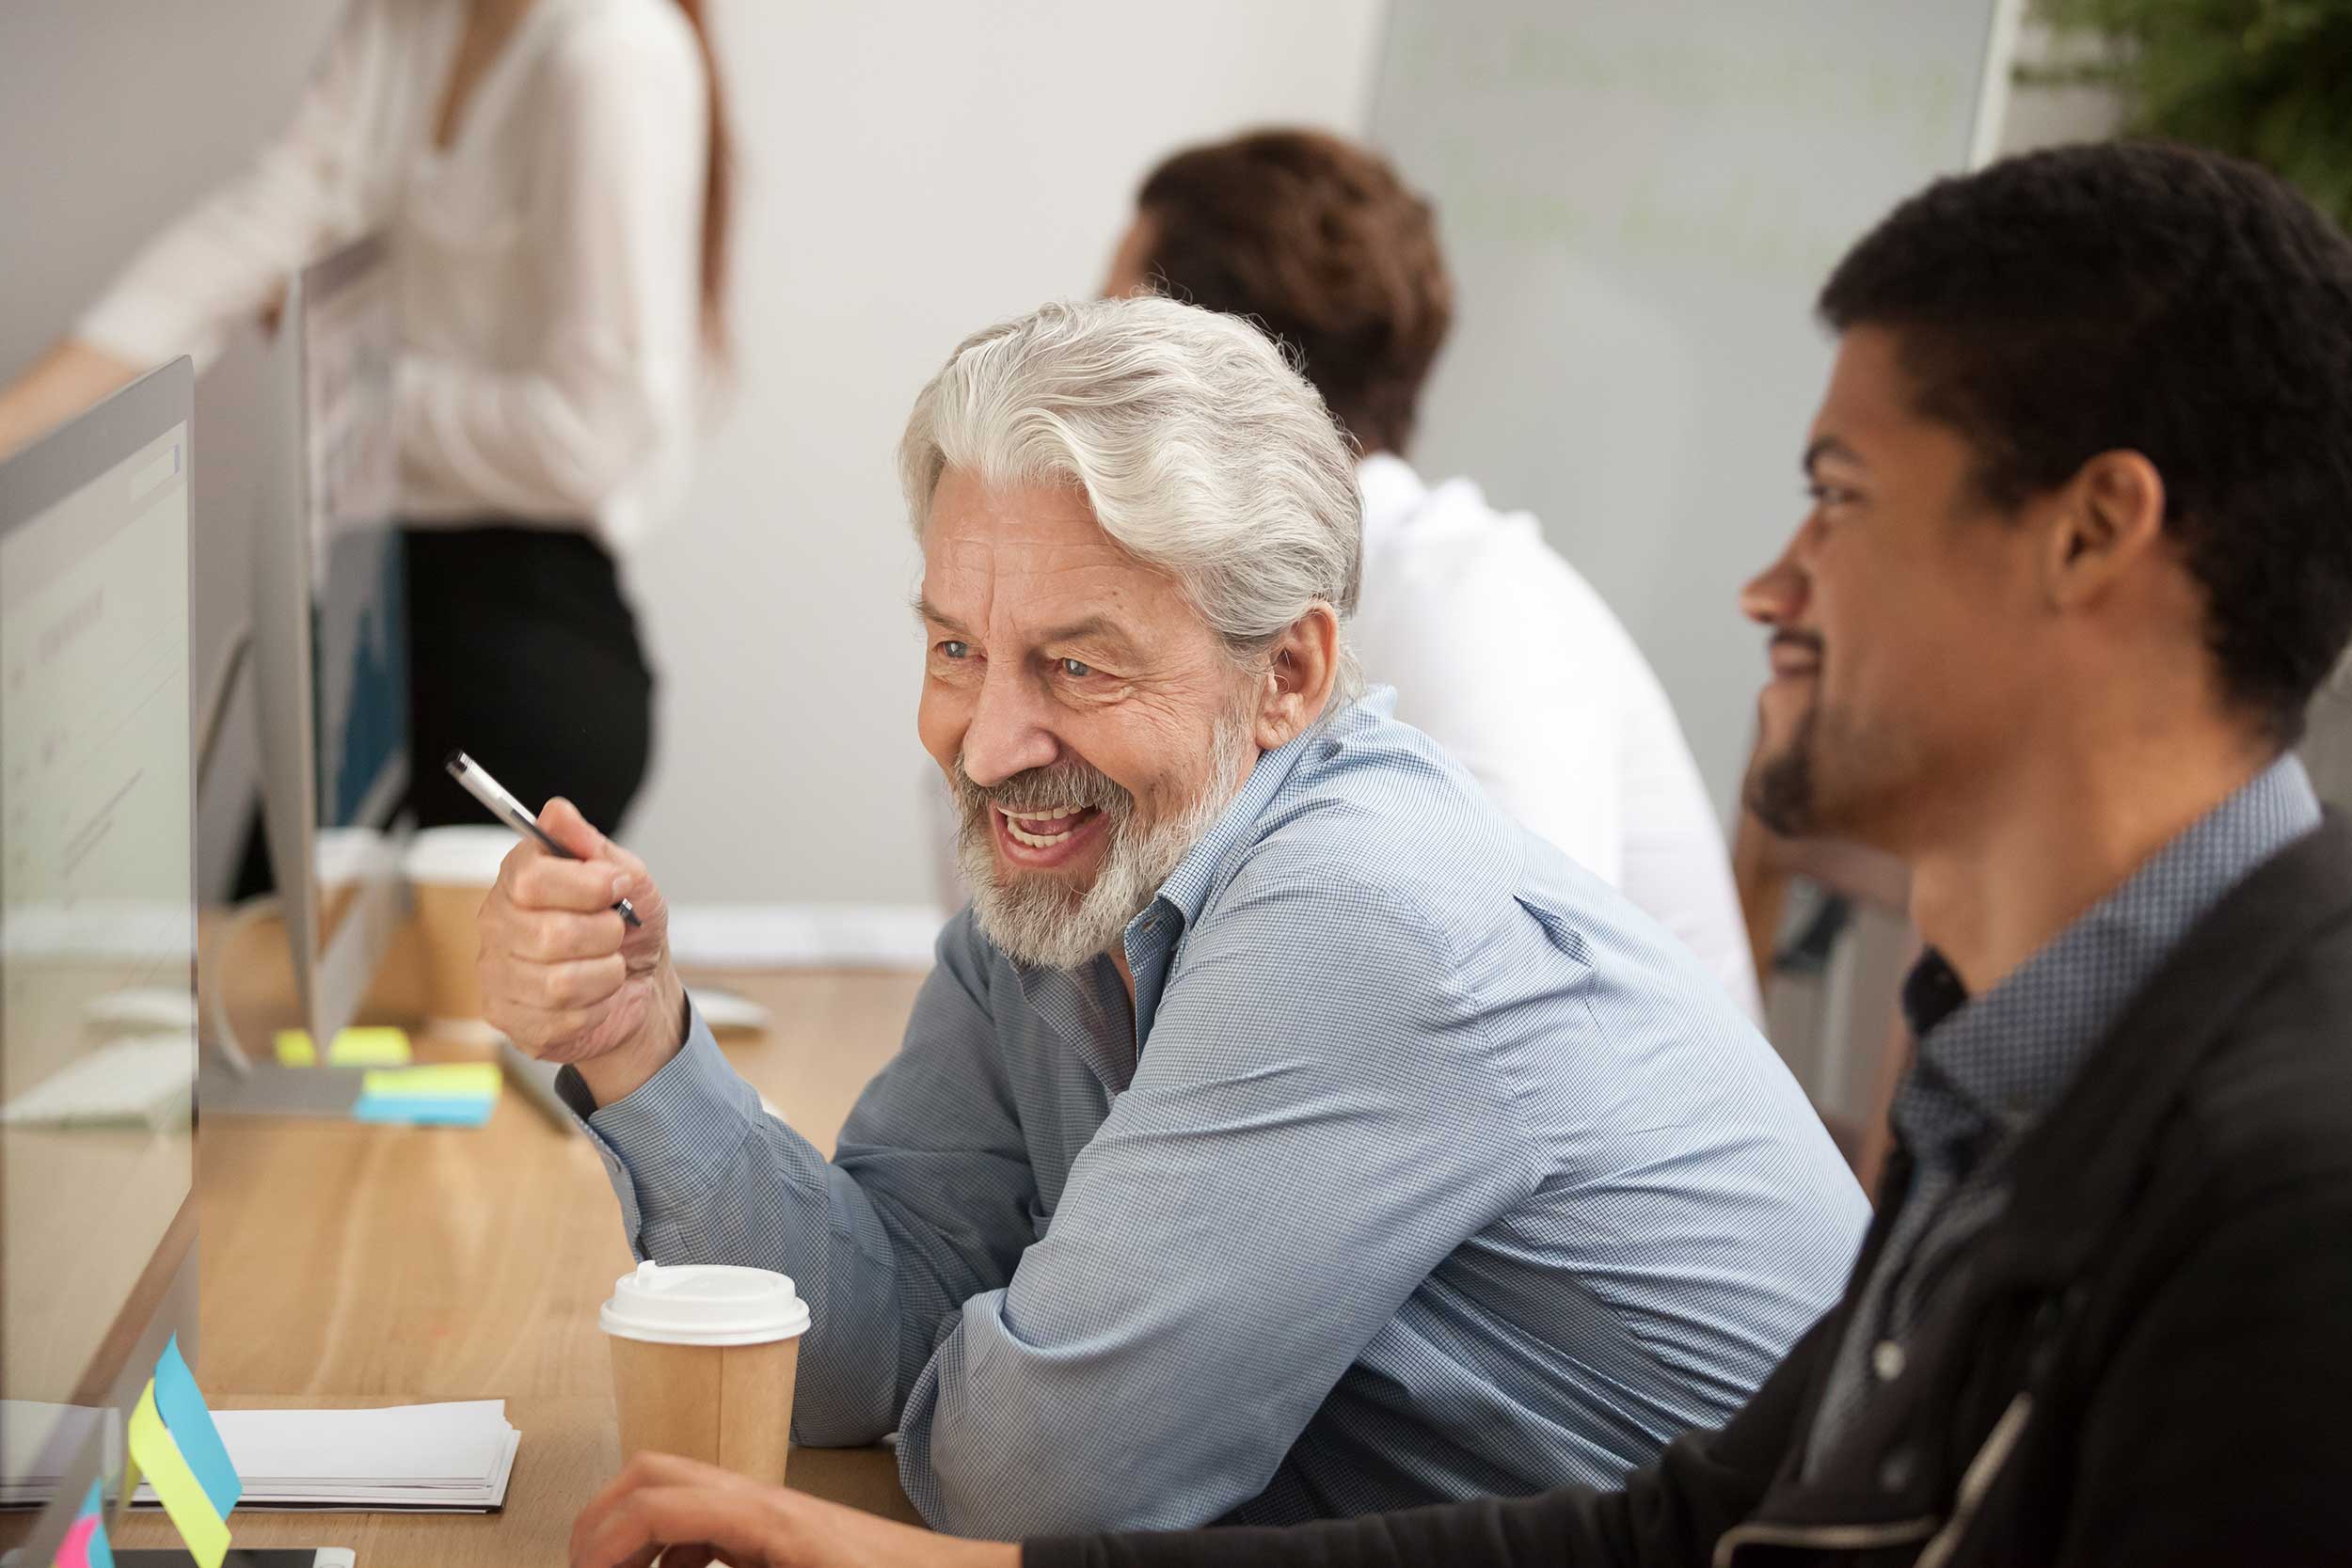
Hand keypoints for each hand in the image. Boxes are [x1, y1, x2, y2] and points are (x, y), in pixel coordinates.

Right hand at [478, 798, 681, 1097]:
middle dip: (605, 935)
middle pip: (549, 934)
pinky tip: (596, 997)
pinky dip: (597, 1007)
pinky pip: (560, 1019)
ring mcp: (496, 972)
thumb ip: (594, 847)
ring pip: (558, 983)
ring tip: (609, 966)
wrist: (641, 984)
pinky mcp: (507, 1017)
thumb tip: (558, 813)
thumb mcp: (629, 879)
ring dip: (605, 975)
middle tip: (616, 932)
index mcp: (519, 878)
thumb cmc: (630, 926)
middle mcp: (496, 922)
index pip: (531, 878)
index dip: (585, 884)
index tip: (617, 885)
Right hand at [570, 1452, 1019, 1567]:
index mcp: (760, 1514)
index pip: (656, 1503)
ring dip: (635, 1536)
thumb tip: (666, 1565)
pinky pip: (707, 1526)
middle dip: (602, 1520)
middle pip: (654, 1474)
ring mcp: (766, 1509)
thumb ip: (711, 1566)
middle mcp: (757, 1499)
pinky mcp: (776, 1530)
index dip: (602, 1543)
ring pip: (675, 1496)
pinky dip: (674, 1554)